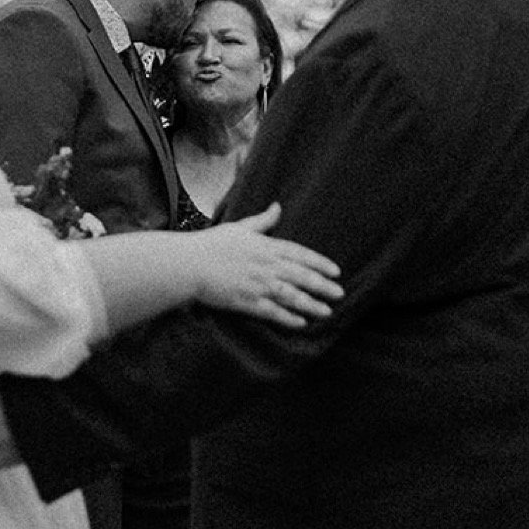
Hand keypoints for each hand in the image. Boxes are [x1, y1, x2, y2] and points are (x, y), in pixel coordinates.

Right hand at [196, 204, 342, 327]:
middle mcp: (266, 266)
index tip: (336, 271)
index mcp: (266, 246)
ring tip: (327, 312)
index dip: (320, 263)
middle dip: (323, 286)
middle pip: (301, 276)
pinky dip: (287, 318)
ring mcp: (257, 285)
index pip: (300, 254)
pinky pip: (272, 312)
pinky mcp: (246, 302)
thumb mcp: (240, 227)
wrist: (189, 264)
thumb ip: (263, 220)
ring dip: (311, 304)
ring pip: (291, 296)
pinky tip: (301, 323)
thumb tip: (278, 206)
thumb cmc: (212, 244)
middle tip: (340, 293)